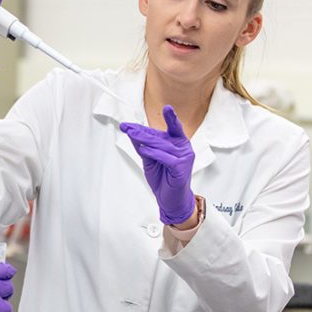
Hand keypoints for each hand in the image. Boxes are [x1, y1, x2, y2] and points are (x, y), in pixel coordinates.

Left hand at [120, 105, 195, 224]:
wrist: (171, 200)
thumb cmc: (163, 178)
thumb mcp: (150, 160)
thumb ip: (143, 146)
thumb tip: (132, 132)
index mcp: (178, 142)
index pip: (168, 128)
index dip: (159, 121)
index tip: (159, 111)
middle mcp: (183, 147)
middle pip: (161, 136)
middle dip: (142, 131)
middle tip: (126, 127)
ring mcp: (184, 158)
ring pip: (163, 145)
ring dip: (145, 140)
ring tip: (132, 135)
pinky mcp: (181, 169)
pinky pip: (167, 158)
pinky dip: (154, 154)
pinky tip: (144, 150)